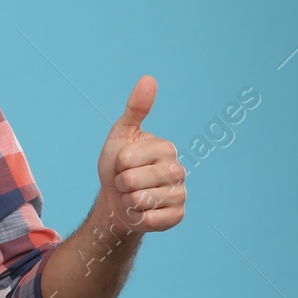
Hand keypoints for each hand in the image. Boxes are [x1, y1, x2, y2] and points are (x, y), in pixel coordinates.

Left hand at [95, 75, 184, 236]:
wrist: (117, 200)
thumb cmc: (118, 166)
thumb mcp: (121, 135)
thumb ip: (135, 108)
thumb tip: (149, 78)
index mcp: (165, 147)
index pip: (126, 159)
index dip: (116, 164)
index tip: (123, 164)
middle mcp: (178, 169)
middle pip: (132, 180)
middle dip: (121, 184)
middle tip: (127, 182)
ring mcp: (180, 194)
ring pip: (140, 200)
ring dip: (128, 201)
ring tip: (134, 195)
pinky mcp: (177, 216)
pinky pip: (150, 219)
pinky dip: (138, 217)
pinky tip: (143, 211)